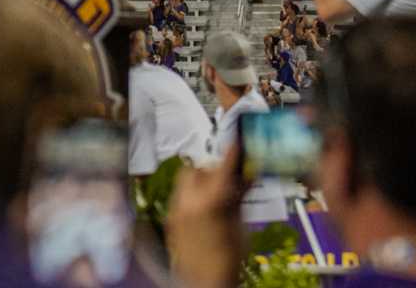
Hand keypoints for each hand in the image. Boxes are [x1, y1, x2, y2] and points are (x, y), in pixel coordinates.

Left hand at [166, 147, 246, 287]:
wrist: (206, 282)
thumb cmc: (228, 258)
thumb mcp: (239, 225)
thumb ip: (238, 196)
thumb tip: (246, 176)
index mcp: (208, 202)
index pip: (222, 169)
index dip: (232, 154)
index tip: (237, 142)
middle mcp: (186, 202)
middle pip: (196, 170)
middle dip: (211, 171)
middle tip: (228, 180)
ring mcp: (174, 210)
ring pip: (184, 182)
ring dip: (200, 183)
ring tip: (217, 196)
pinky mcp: (170, 219)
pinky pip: (179, 197)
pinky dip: (192, 197)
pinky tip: (206, 210)